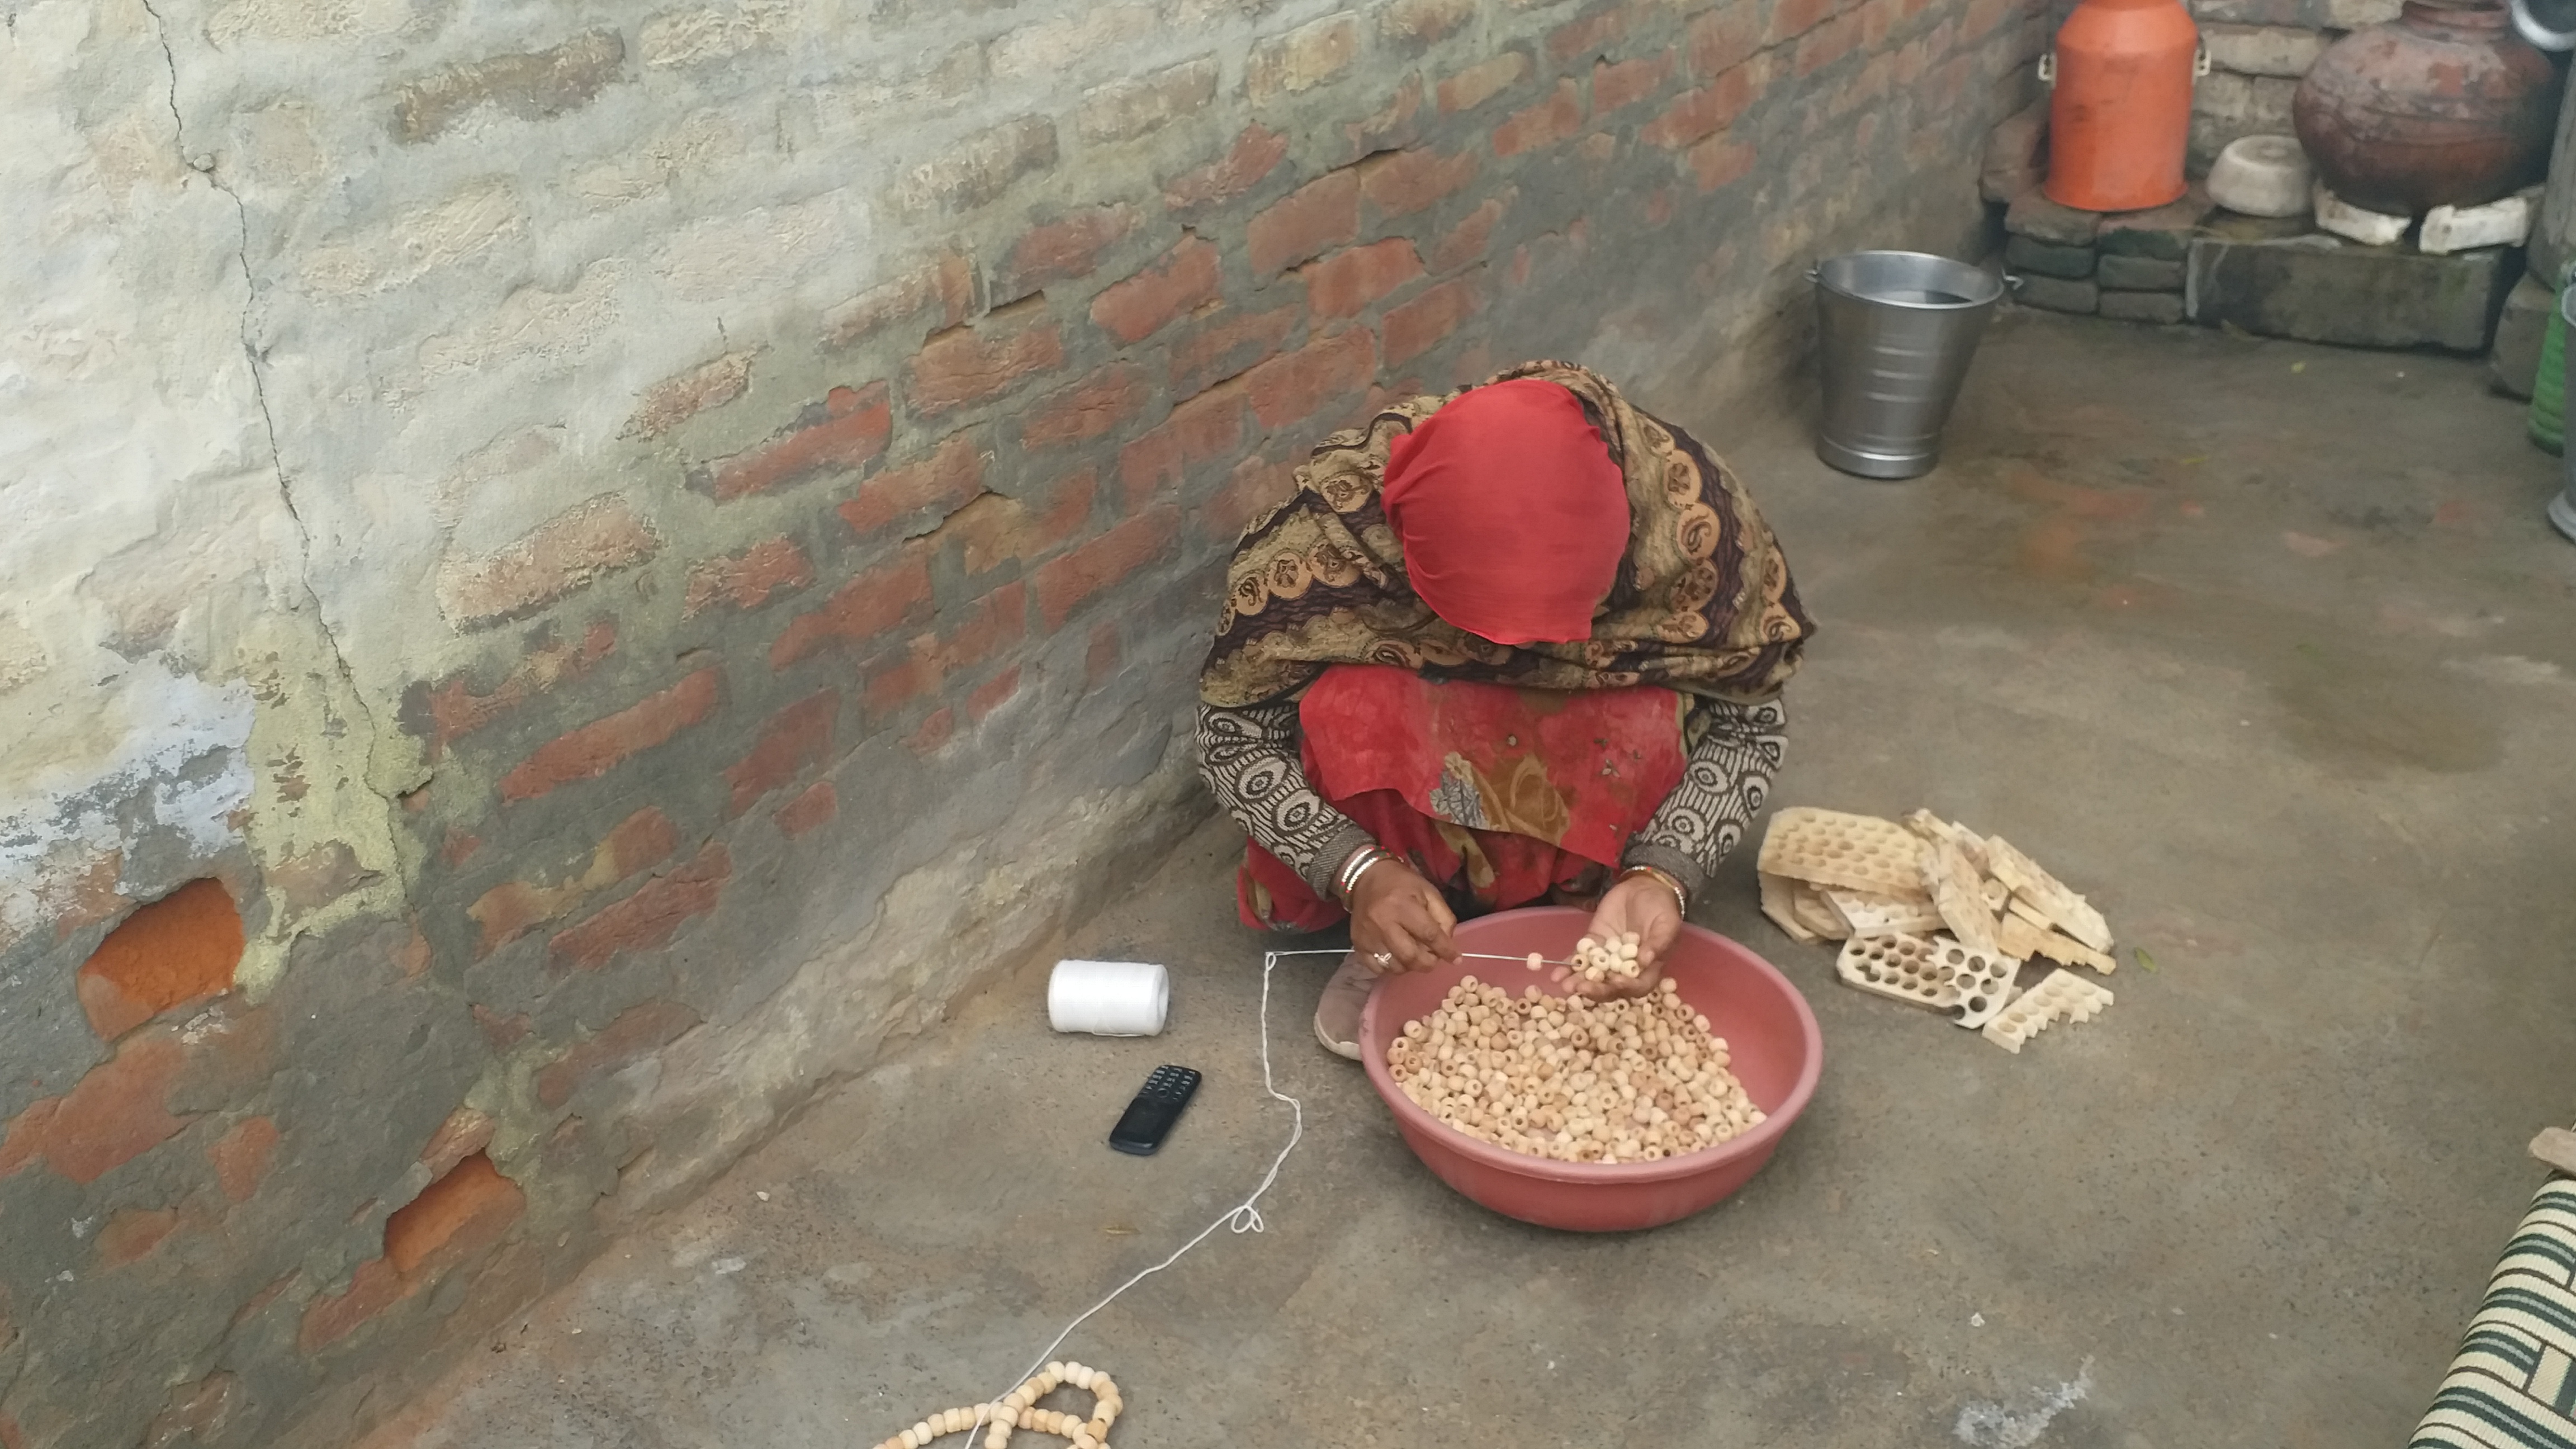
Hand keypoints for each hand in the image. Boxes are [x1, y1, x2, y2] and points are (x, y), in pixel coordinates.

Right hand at [1348, 858, 1459, 973]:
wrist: (1366, 877)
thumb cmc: (1402, 884)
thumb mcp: (1429, 892)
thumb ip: (1443, 917)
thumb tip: (1447, 945)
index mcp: (1402, 905)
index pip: (1429, 934)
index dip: (1445, 950)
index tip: (1456, 959)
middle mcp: (1383, 923)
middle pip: (1411, 956)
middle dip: (1428, 963)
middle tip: (1432, 958)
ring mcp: (1368, 936)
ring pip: (1395, 966)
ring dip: (1410, 966)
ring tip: (1414, 954)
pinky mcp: (1357, 944)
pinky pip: (1377, 968)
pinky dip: (1391, 967)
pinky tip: (1397, 955)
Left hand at [1558, 876, 1682, 998]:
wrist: (1645, 886)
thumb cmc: (1662, 907)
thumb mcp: (1667, 923)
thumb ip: (1659, 943)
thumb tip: (1645, 961)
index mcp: (1648, 968)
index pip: (1637, 986)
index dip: (1625, 988)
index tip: (1614, 981)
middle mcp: (1627, 968)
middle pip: (1611, 987)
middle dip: (1596, 989)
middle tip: (1581, 988)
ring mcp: (1608, 957)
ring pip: (1593, 975)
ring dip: (1579, 982)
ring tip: (1566, 986)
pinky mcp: (1594, 943)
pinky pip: (1581, 958)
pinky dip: (1569, 966)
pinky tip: (1556, 974)